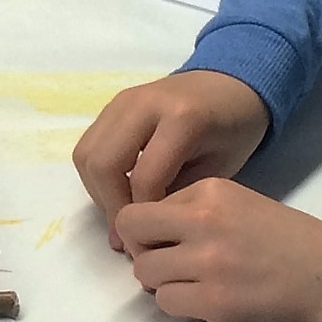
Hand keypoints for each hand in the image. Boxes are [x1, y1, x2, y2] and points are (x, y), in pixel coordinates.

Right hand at [74, 70, 270, 237]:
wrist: (230, 83)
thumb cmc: (234, 129)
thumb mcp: (220, 169)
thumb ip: (177, 198)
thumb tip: (134, 236)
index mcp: (182, 118)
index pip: (144, 178)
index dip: (144, 215)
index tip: (152, 239)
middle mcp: (143, 104)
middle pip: (103, 164)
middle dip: (111, 206)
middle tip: (128, 232)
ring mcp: (121, 102)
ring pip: (86, 155)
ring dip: (97, 191)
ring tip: (122, 212)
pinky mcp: (111, 106)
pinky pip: (88, 146)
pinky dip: (96, 175)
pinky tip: (118, 191)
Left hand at [114, 179, 321, 321]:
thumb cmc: (302, 247)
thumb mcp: (249, 207)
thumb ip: (205, 212)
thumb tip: (162, 233)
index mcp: (213, 190)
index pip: (150, 202)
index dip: (154, 228)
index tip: (171, 243)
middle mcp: (203, 219)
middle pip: (132, 228)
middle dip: (141, 249)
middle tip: (166, 266)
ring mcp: (206, 260)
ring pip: (144, 270)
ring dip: (161, 283)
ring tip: (192, 287)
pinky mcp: (212, 300)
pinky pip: (165, 302)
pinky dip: (178, 306)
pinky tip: (204, 304)